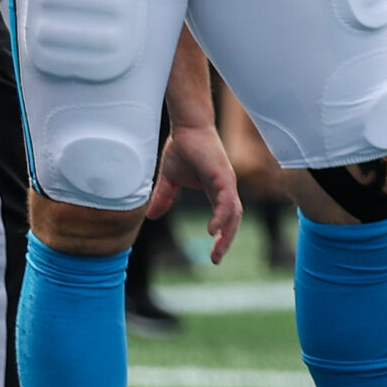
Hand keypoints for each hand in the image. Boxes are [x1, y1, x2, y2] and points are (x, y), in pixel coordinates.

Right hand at [148, 123, 240, 264]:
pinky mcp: (223, 176)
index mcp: (216, 191)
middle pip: (233, 219)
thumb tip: (152, 217)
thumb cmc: (182, 148)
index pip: (224, 217)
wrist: (186, 127)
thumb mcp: (169, 179)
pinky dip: (222, 215)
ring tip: (217, 249)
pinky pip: (227, 200)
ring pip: (234, 213)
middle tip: (216, 259)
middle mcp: (226, 188)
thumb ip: (164, 197)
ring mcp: (227, 182)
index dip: (221, 236)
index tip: (213, 254)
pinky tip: (213, 229)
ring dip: (227, 232)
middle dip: (226, 240)